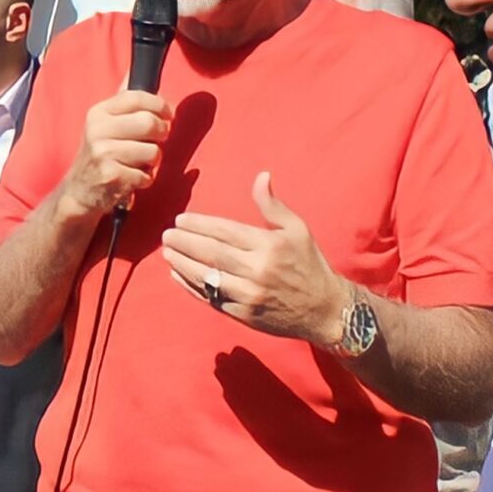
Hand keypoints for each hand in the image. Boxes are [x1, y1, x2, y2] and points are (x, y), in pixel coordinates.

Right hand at [56, 88, 173, 216]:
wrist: (77, 191)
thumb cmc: (98, 154)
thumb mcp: (104, 123)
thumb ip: (122, 100)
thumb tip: (134, 68)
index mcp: (98, 113)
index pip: (137, 97)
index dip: (159, 104)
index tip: (167, 113)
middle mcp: (98, 130)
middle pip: (149, 123)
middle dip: (161, 133)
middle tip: (157, 140)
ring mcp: (103, 153)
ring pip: (153, 151)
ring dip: (153, 161)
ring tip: (138, 162)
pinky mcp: (111, 176)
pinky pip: (146, 175)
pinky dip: (144, 180)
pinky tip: (130, 178)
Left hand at [160, 172, 354, 345]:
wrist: (325, 310)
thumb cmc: (310, 264)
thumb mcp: (298, 229)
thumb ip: (273, 205)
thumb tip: (261, 176)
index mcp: (268, 246)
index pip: (225, 232)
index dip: (199, 224)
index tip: (181, 219)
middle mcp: (257, 270)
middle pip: (211, 253)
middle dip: (185, 242)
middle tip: (167, 234)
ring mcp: (249, 295)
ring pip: (207, 277)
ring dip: (182, 264)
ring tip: (167, 252)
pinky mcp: (244, 316)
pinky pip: (211, 299)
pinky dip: (191, 287)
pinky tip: (178, 275)